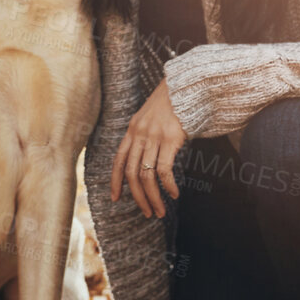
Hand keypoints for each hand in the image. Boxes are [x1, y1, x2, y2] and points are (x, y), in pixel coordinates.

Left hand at [111, 79, 187, 218]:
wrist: (184, 87)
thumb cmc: (169, 105)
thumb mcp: (148, 119)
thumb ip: (142, 137)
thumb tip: (142, 160)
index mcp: (132, 131)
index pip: (118, 160)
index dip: (115, 181)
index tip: (115, 199)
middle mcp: (139, 135)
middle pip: (132, 174)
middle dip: (138, 197)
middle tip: (147, 213)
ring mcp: (154, 137)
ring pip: (147, 176)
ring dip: (153, 198)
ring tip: (160, 211)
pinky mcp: (170, 139)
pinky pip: (164, 169)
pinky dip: (167, 185)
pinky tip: (174, 194)